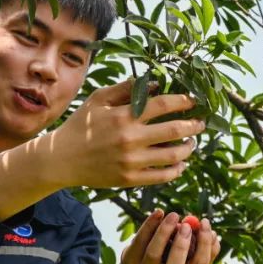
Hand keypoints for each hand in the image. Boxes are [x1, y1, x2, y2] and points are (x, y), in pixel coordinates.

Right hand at [48, 78, 205, 189]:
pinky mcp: (130, 180)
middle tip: (201, 123)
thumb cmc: (81, 125)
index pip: (163, 105)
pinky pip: (162, 176)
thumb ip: (125, 89)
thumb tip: (154, 84)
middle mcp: (130, 139)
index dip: (183, 102)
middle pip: (175, 131)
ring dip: (189, 148)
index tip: (193, 101)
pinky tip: (181, 164)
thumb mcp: (98, 100)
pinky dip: (177, 170)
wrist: (62, 159)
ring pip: (173, 156)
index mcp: (124, 116)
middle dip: (194, 125)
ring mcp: (131, 161)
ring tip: (192, 142)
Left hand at [116, 209, 220, 263]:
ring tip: (174, 215)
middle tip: (187, 225)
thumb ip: (201, 250)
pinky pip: (140, 240)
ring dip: (165, 231)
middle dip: (181, 245)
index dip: (205, 243)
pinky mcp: (129, 260)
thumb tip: (213, 234)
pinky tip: (159, 212)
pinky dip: (150, 224)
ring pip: (154, 252)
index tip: (206, 224)